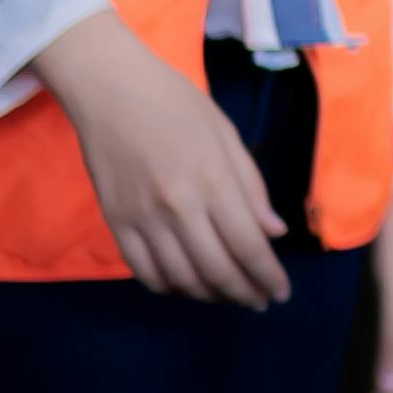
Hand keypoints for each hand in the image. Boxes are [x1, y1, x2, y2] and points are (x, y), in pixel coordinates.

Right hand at [33, 14, 294, 307]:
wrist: (112, 91)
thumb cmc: (177, 105)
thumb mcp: (227, 136)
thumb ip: (251, 188)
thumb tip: (273, 233)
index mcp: (213, 180)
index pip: (248, 245)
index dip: (267, 276)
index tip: (280, 293)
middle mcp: (179, 206)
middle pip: (216, 269)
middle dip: (243, 293)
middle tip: (258, 301)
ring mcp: (143, 218)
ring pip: (180, 277)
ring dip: (208, 294)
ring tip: (227, 295)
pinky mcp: (115, 222)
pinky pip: (143, 270)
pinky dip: (168, 286)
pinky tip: (185, 285)